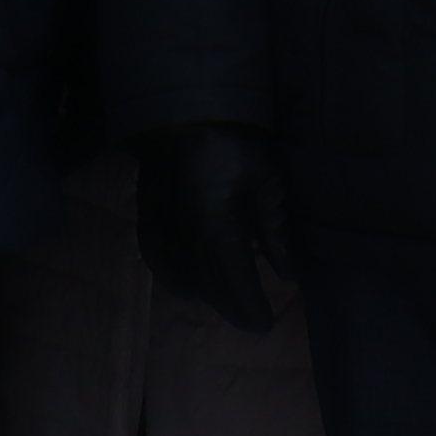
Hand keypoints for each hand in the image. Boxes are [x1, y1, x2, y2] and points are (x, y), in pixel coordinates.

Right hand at [133, 123, 294, 331]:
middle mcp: (187, 239)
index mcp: (220, 231)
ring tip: (226, 304)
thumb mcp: (268, 183)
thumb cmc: (236, 142)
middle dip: (232, 308)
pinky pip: (157, 259)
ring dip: (206, 296)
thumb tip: (287, 276)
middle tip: (251, 321)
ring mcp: (163, 228)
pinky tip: (183, 285)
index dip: (251, 309)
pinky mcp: (147, 214)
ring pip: (183, 278)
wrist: (186, 110)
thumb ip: (275, 234)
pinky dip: (172, 277)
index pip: (237, 285)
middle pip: (210, 287)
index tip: (265, 325)